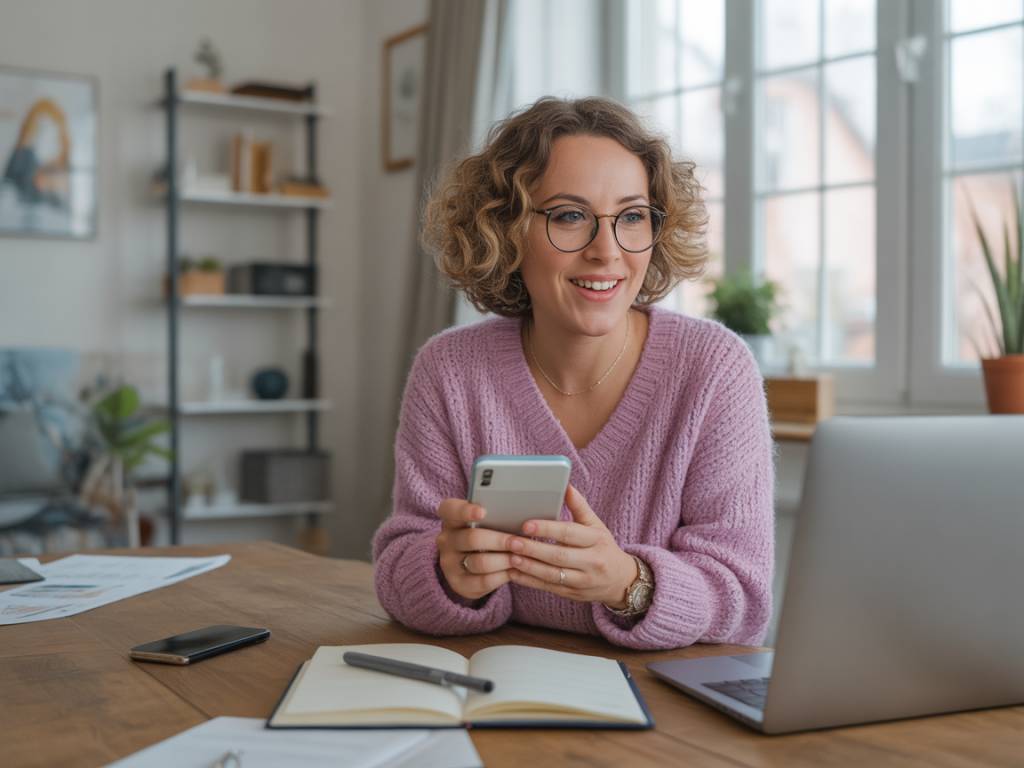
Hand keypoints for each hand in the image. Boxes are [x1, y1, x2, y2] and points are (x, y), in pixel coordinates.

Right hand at [435, 498, 513, 600]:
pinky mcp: (458, 583)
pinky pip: (483, 581)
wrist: (470, 564)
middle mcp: (446, 540)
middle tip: (518, 543)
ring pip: (480, 562)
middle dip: (499, 541)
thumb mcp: (485, 522)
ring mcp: (449, 563)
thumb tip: (523, 519)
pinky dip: (502, 575)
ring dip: (504, 560)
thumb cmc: (485, 533)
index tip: (483, 512)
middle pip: (472, 538)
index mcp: (450, 518)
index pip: (451, 510)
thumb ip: (497, 517)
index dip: (466, 511)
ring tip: (519, 557)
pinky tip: (513, 570)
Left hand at [507, 485, 636, 607]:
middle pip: (559, 555)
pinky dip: (529, 581)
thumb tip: (566, 485)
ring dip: (529, 566)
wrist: (621, 581)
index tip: (526, 524)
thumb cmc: (604, 547)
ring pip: (552, 575)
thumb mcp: (596, 525)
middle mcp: (592, 561)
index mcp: (596, 540)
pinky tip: (514, 573)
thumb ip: (579, 506)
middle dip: (533, 549)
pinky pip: (548, 588)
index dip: (547, 529)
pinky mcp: (573, 594)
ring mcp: (583, 580)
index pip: (569, 533)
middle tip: (512, 541)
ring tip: (510, 557)